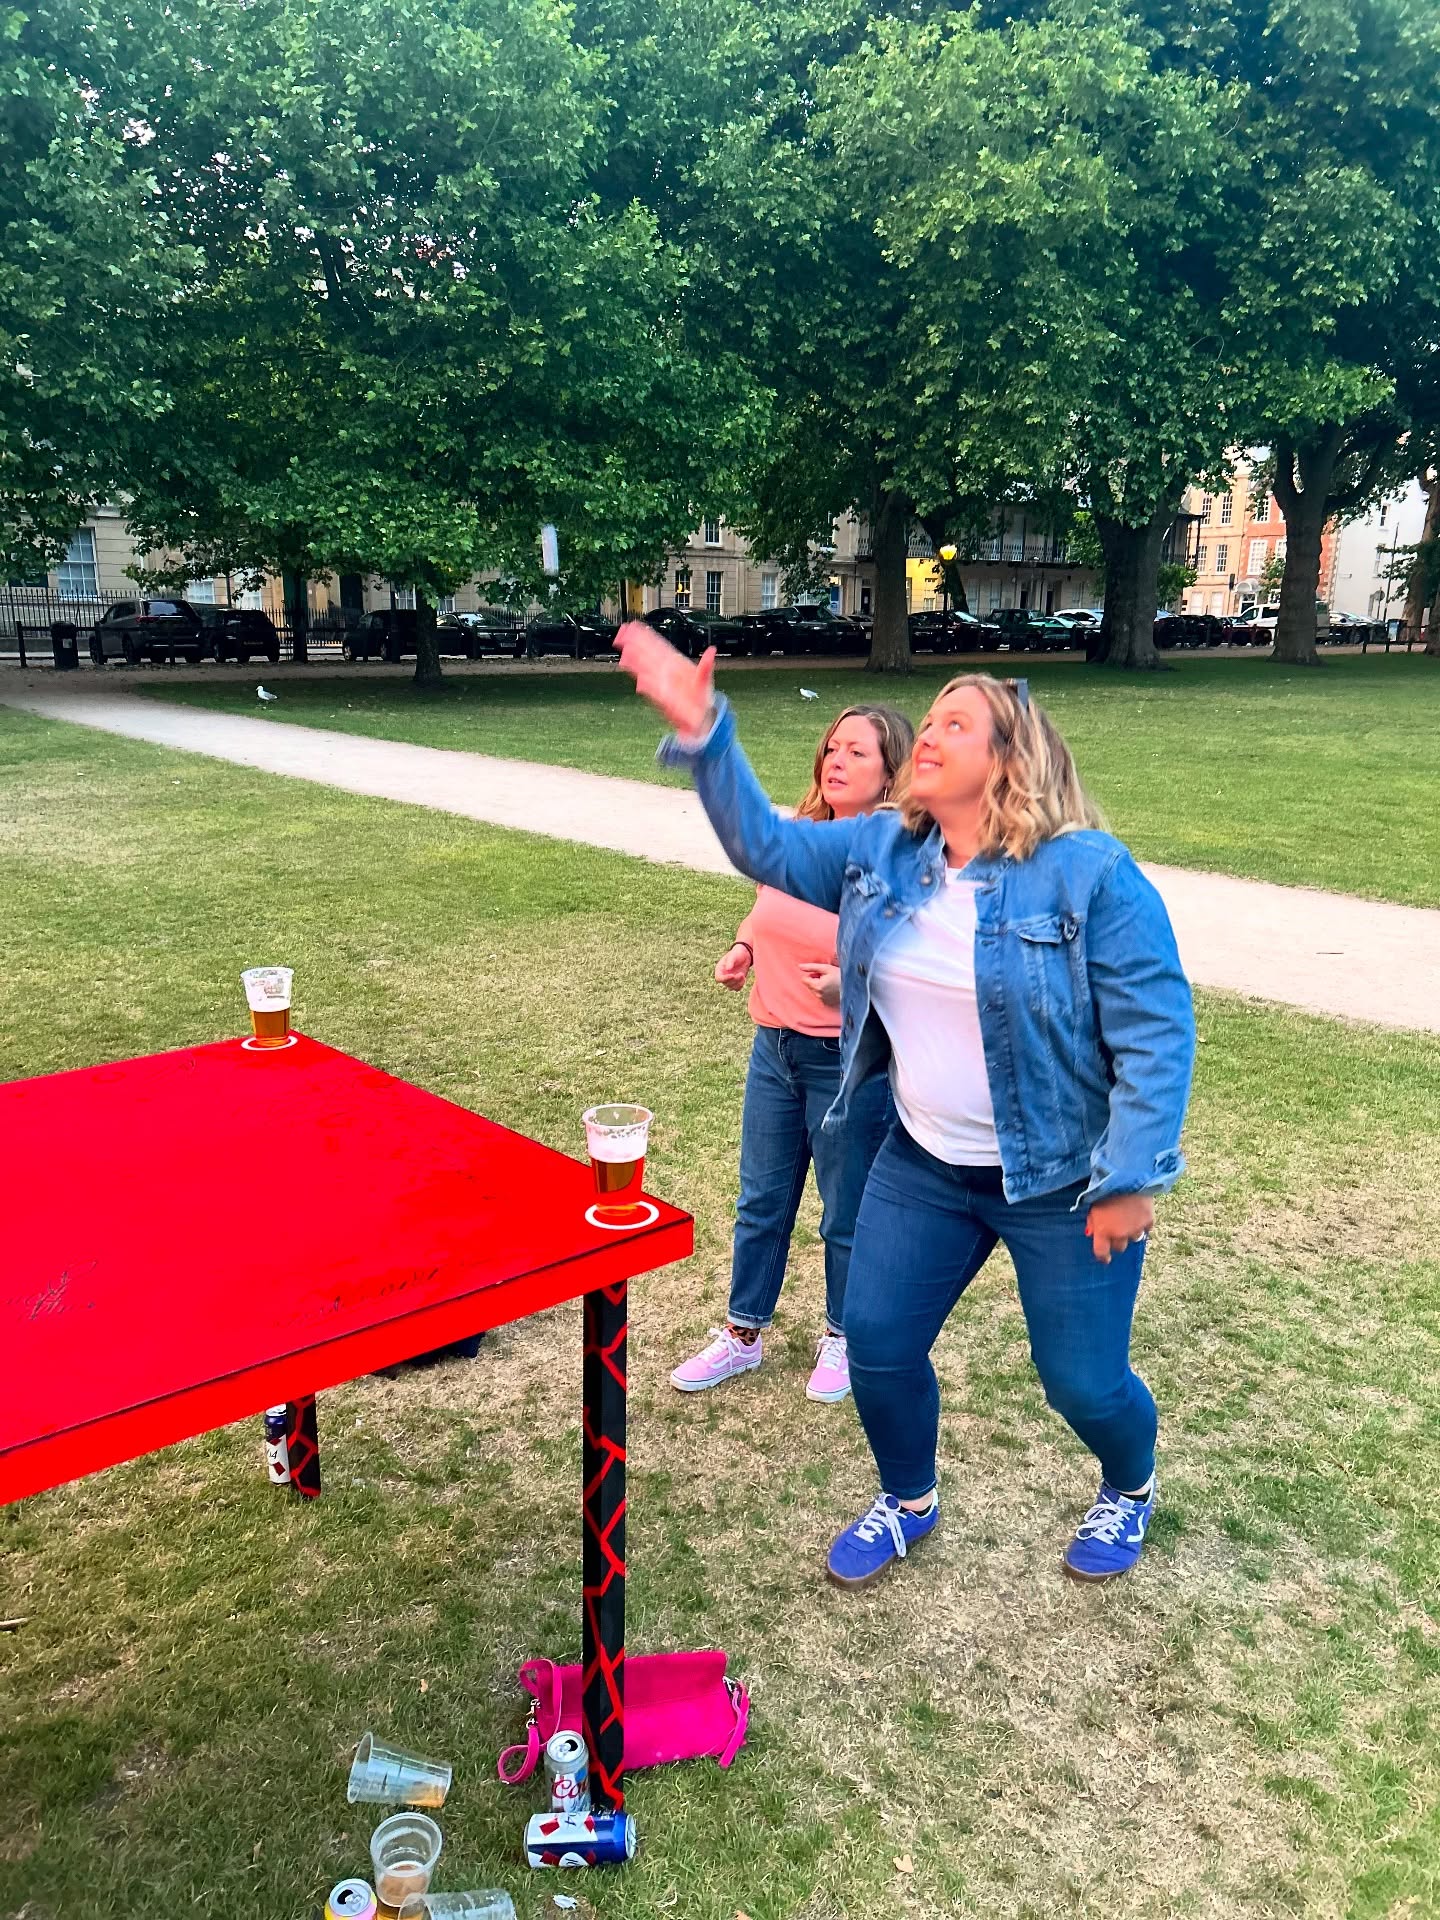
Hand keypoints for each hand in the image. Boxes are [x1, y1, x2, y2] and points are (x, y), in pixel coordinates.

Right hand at [615, 621, 716, 738]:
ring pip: (646, 671)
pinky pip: (653, 692)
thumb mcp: (706, 678)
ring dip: (635, 663)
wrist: (700, 717)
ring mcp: (662, 684)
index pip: (658, 646)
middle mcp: (666, 672)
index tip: (635, 626)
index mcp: (676, 663)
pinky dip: (647, 687)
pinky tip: (640, 682)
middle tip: (622, 633)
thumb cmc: (700, 696)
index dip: (646, 636)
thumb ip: (707, 666)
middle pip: (648, 655)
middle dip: (635, 644)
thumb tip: (712, 651)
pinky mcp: (661, 699)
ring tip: (624, 653)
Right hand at [715, 944, 750, 989]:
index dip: (725, 979)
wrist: (744, 955)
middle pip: (726, 983)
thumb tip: (727, 969)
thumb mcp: (733, 956)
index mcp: (720, 969)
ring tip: (742, 975)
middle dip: (734, 980)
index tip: (733, 975)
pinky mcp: (736, 982)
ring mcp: (730, 980)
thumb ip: (730, 962)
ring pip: (731, 987)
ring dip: (738, 983)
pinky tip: (744, 978)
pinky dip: (740, 985)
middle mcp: (723, 976)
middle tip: (741, 974)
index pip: (719, 978)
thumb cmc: (737, 954)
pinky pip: (737, 988)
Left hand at [797, 962, 841, 1007]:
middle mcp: (818, 995)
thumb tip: (799, 966)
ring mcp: (822, 1000)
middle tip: (827, 978)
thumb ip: (811, 967)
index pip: (804, 980)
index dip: (811, 975)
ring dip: (819, 986)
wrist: (853, 986)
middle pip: (809, 986)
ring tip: (830, 984)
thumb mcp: (826, 968)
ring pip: (814, 991)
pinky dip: (823, 992)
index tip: (820, 974)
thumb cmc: (840, 975)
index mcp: (817, 986)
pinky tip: (832, 990)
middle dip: (815, 981)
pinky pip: (820, 996)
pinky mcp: (827, 1004)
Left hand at [1086, 1193, 1154, 1263]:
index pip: (1102, 1252)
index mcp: (1103, 1230)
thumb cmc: (1106, 1188)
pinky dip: (1143, 1224)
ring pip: (1134, 1239)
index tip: (1105, 1259)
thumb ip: (1093, 1221)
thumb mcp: (1093, 1205)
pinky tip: (1139, 1215)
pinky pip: (1146, 1229)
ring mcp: (1135, 1228)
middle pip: (1119, 1247)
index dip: (1103, 1257)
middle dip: (1117, 1240)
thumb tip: (1093, 1232)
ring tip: (1128, 1220)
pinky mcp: (1149, 1221)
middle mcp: (1120, 1233)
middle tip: (1116, 1230)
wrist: (1127, 1175)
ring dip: (1131, 1233)